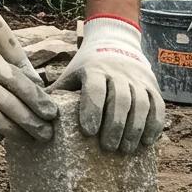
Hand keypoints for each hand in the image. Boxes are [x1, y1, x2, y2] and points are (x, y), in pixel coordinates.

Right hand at [0, 18, 57, 142]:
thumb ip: (2, 70)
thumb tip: (33, 88)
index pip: (21, 83)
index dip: (39, 101)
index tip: (51, 113)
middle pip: (13, 105)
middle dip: (33, 122)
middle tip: (46, 134)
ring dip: (17, 133)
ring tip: (30, 139)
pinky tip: (2, 137)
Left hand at [50, 16, 164, 153]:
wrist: (116, 42)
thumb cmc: (87, 68)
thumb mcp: (70, 74)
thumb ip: (56, 94)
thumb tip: (33, 118)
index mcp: (94, 69)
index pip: (95, 88)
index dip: (93, 109)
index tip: (88, 132)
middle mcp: (119, 72)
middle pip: (121, 100)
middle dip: (115, 126)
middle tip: (108, 148)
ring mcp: (138, 79)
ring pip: (142, 104)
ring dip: (135, 129)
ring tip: (126, 150)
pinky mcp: (153, 86)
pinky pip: (158, 106)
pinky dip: (155, 125)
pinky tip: (146, 142)